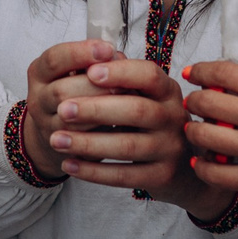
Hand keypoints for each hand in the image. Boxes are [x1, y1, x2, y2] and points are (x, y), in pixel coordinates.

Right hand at [18, 39, 120, 180]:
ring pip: (71, 120)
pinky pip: (82, 141)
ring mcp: (46, 126)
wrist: (54, 128)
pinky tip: (122, 123)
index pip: (54, 59)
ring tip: (128, 102)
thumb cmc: (74, 89)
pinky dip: (103, 131)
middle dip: (96, 86)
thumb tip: (119, 59)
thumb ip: (96, 61)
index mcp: (39, 72)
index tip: (108, 48)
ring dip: (102, 111)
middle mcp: (37, 99)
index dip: (81, 53)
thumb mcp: (76, 70)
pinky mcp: (60, 147)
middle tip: (124, 83)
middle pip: (61, 91)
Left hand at [54, 57, 236, 219]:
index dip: (120, 72)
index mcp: (167, 91)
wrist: (181, 167)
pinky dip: (93, 171)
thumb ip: (120, 80)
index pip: (149, 75)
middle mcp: (173, 117)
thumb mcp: (144, 97)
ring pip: (127, 146)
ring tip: (56, 140)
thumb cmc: (151, 122)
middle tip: (62, 109)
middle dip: (96, 109)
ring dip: (88, 143)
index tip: (89, 72)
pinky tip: (69, 165)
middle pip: (137, 110)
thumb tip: (86, 62)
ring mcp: (170, 149)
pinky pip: (124, 175)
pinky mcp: (161, 176)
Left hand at [181, 61, 237, 238]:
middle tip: (195, 107)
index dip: (201, 71)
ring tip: (199, 135)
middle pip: (207, 101)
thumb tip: (233, 79)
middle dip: (195, 103)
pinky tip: (206, 164)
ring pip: (204, 135)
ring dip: (196, 134)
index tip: (192, 74)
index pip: (225, 72)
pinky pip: (214, 171)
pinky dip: (204, 167)